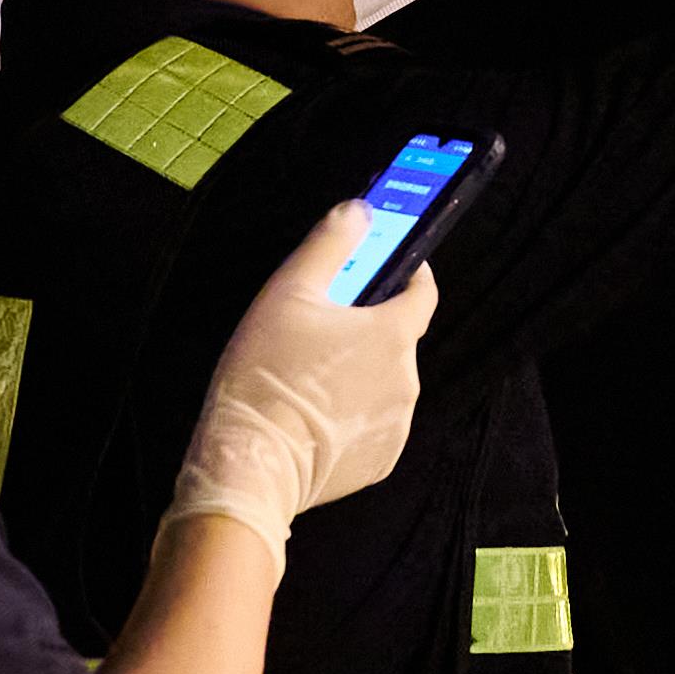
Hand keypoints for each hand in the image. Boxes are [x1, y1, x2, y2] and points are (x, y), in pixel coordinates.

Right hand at [166, 211, 436, 544]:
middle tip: (317, 335)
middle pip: (395, 339)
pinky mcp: (379, 461)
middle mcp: (408, 379)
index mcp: (394, 333)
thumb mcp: (289, 292)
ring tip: (307, 380)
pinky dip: (351, 417)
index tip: (392, 270)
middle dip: (365, 331)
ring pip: (382, 383)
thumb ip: (330, 243)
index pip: (423, 292)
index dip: (410, 275)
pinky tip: (313, 417)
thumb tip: (361, 211)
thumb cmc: (267, 373)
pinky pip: (371, 426)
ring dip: (357, 376)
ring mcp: (396, 425)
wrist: (252, 462)